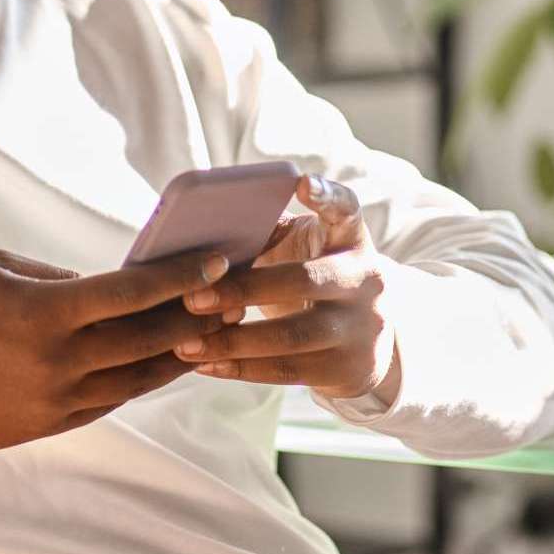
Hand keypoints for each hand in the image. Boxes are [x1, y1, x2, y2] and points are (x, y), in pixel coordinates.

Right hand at [0, 248, 227, 454]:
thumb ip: (56, 275)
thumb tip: (106, 285)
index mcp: (46, 312)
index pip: (133, 292)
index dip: (182, 275)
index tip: (217, 261)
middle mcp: (61, 360)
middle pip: (151, 338)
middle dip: (198, 314)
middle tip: (234, 295)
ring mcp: (59, 399)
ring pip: (142, 378)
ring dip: (182, 353)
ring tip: (213, 332)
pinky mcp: (53, 424)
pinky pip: (114, 401)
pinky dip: (145, 381)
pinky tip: (166, 364)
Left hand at [177, 174, 403, 400]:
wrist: (368, 342)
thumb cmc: (315, 278)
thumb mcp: (307, 251)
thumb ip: (270, 235)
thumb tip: (201, 232)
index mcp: (352, 240)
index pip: (347, 210)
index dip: (327, 196)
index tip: (299, 182)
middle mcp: (365, 281)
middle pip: (304, 281)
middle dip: (243, 290)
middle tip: (191, 297)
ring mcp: (360, 329)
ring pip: (292, 337)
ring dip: (232, 341)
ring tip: (185, 343)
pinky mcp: (346, 369)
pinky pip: (287, 371)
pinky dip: (239, 369)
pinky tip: (203, 365)